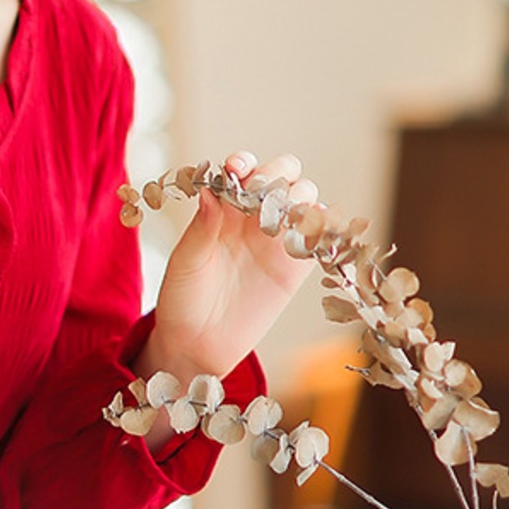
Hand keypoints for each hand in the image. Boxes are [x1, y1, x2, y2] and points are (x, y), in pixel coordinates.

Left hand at [138, 151, 320, 383]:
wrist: (197, 345)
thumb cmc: (182, 299)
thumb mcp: (185, 263)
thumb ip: (201, 229)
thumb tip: (210, 190)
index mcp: (223, 208)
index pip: (243, 169)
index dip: (245, 163)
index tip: (237, 168)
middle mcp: (253, 216)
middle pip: (284, 174)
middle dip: (279, 174)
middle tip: (262, 195)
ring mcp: (278, 238)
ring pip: (306, 198)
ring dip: (301, 198)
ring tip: (282, 217)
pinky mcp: (297, 265)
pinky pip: (321, 236)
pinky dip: (326, 226)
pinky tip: (314, 229)